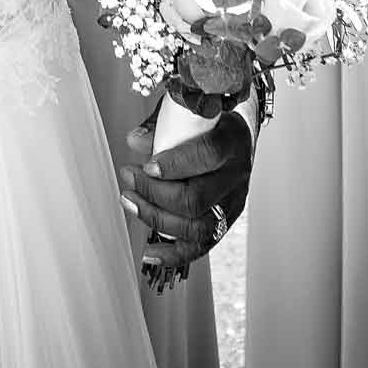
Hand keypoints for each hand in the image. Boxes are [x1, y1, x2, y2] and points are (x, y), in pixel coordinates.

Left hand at [118, 102, 252, 273]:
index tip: (147, 165)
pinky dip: (173, 254)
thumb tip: (135, 142)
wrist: (238, 138)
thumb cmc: (209, 123)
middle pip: (197, 198)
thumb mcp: (190, 113)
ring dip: (157, 219)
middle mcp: (235, 176)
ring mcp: (232, 204)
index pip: (207, 155)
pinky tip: (150, 253)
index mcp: (231, 141)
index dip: (175, 164)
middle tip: (129, 177)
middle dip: (155, 192)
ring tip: (130, 200)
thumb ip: (162, 125)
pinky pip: (201, 247)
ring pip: (197, 227)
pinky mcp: (225, 224)